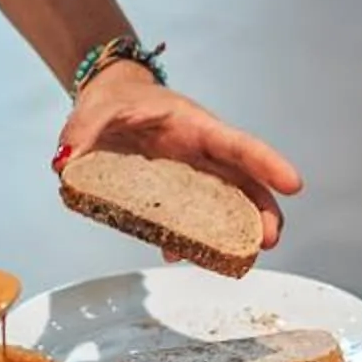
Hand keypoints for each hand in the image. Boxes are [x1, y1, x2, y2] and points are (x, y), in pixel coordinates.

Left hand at [53, 70, 303, 254]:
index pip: (237, 145)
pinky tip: (182, 255)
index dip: (266, 164)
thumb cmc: (113, 101)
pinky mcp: (175, 192)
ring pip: (226, 204)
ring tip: (242, 259)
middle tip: (269, 241)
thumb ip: (83, 132)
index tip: (294, 184)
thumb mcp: (97, 109)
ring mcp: (191, 174)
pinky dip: (191, 238)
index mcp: (194, 126)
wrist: (110, 102)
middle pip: (243, 182)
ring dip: (235, 231)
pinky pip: (191, 218)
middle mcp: (201, 153)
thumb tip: (67, 162)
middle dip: (261, 211)